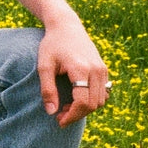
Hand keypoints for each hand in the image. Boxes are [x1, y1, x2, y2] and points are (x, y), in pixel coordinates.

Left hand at [37, 12, 109, 127]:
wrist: (66, 26)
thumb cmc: (52, 45)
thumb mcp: (44, 66)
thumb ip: (47, 89)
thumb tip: (51, 112)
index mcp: (81, 69)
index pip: (82, 102)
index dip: (71, 116)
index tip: (59, 121)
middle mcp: (96, 70)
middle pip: (93, 105)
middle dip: (77, 114)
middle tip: (60, 115)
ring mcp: (102, 69)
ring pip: (100, 101)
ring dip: (85, 109)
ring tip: (67, 106)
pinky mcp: (104, 69)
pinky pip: (103, 93)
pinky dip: (92, 100)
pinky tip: (76, 98)